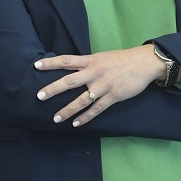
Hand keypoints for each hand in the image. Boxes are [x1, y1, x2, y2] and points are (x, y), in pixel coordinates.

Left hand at [34, 44, 162, 126]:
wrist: (144, 63)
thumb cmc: (122, 60)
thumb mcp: (102, 57)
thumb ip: (87, 64)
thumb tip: (72, 69)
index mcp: (91, 61)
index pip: (66, 60)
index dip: (51, 63)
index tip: (36, 66)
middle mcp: (94, 73)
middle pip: (69, 81)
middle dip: (53, 89)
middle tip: (39, 96)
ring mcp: (103, 85)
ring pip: (82, 100)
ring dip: (68, 110)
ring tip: (56, 118)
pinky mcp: (113, 96)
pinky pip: (96, 109)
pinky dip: (85, 117)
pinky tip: (76, 124)